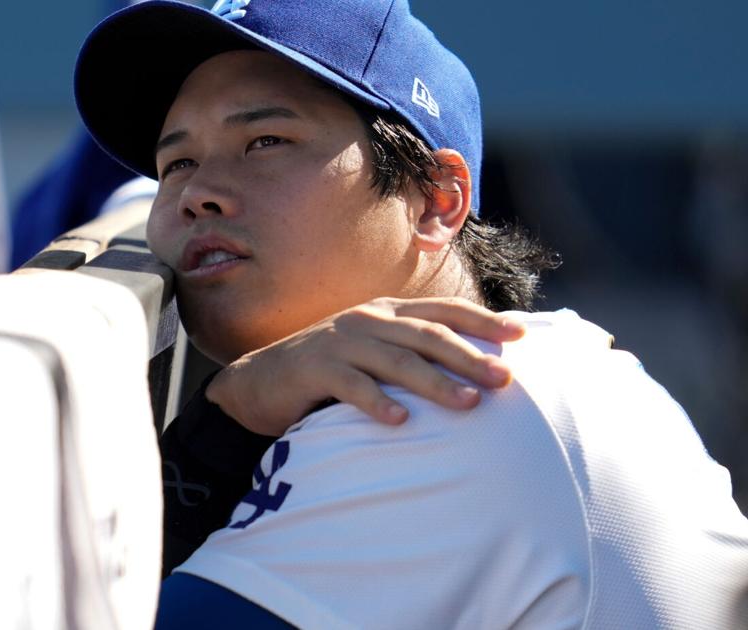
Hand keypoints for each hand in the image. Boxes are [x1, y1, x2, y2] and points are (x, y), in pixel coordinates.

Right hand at [205, 297, 524, 435]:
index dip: (482, 320)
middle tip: (504, 380)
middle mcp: (366, 321)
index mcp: (384, 313)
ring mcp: (339, 343)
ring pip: (396, 360)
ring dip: (434, 382)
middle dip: (469, 356)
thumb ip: (407, 352)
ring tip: (467, 404)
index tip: (521, 335)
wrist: (258, 381)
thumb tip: (468, 369)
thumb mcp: (369, 352)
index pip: (441, 311)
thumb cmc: (324, 372)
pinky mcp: (314, 369)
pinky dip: (377, 403)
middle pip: (426, 335)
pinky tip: (400, 422)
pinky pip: (351, 386)